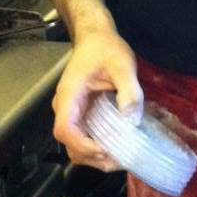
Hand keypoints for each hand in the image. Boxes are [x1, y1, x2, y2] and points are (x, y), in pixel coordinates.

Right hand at [52, 27, 143, 171]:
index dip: (83, 145)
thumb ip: (128, 89)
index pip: (65, 130)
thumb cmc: (106, 48)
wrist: (96, 37)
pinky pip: (85, 135)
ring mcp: (72, 112)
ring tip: (121, 157)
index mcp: (69, 96)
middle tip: (120, 159)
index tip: (105, 150)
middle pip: (70, 144)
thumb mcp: (122, 64)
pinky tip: (118, 145)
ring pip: (77, 144)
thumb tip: (132, 119)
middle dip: (93, 157)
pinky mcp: (82, 113)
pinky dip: (99, 146)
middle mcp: (65, 108)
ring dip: (96, 156)